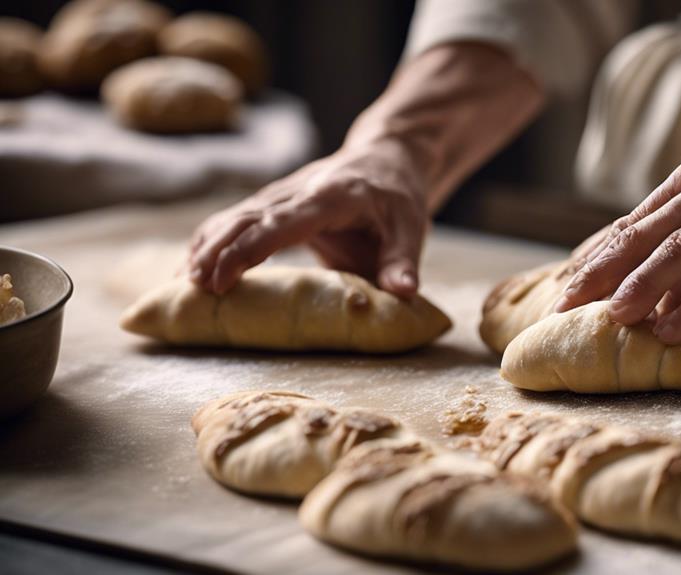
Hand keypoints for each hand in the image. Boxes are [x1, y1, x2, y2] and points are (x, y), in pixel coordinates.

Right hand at [188, 140, 427, 295]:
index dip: (249, 248)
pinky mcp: (273, 203)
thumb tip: (404, 293)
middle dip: (216, 250)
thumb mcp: (411, 230)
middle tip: (194, 288)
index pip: (281, 222)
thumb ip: (402, 263)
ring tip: (182, 284)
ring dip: (205, 246)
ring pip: (233, 215)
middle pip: (246, 216)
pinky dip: (210, 241)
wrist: (386, 158)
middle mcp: (297, 191)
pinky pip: (235, 220)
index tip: (223, 277)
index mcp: (329, 197)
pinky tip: (190, 269)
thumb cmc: (398, 198)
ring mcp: (281, 194)